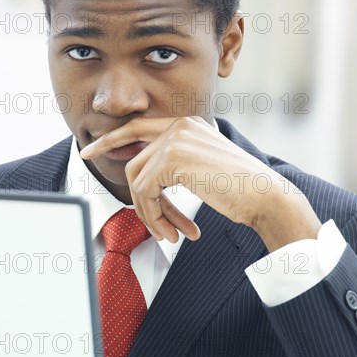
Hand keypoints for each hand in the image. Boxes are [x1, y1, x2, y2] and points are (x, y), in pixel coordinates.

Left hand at [81, 116, 320, 248]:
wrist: (266, 196)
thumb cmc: (239, 188)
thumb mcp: (202, 167)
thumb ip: (173, 161)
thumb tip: (141, 173)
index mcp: (187, 123)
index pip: (138, 127)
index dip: (110, 140)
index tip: (89, 151)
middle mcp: (180, 125)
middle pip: (134, 160)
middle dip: (135, 196)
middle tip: (144, 222)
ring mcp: (176, 139)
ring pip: (137, 181)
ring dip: (150, 213)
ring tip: (170, 233)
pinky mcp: (174, 158)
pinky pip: (145, 192)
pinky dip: (155, 216)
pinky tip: (174, 231)